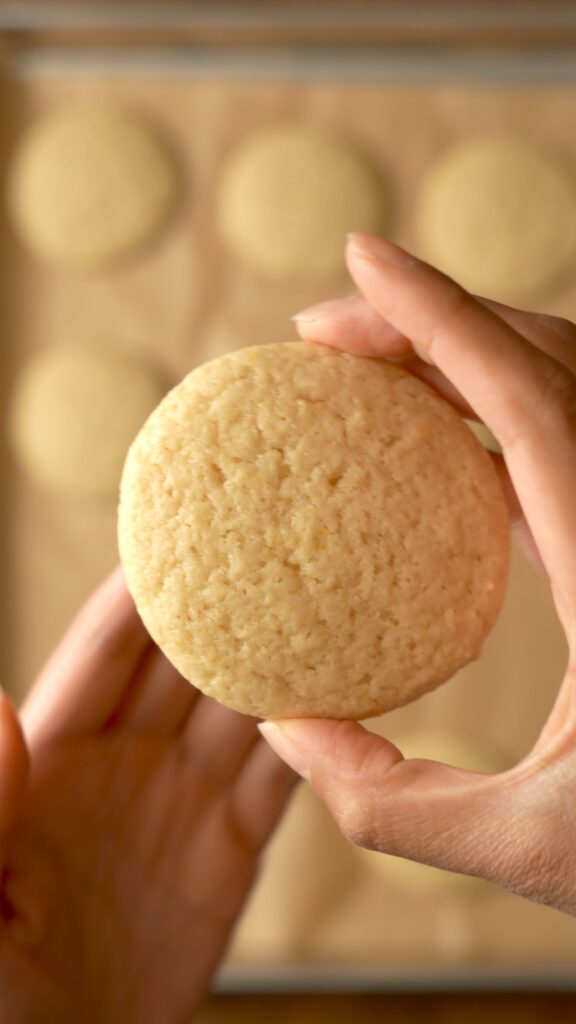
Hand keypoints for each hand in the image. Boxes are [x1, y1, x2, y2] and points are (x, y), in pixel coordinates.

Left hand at [0, 571, 295, 1022]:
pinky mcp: (230, 851)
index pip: (106, 650)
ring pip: (243, 708)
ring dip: (284, 660)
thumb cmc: (0, 991)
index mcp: (56, 754)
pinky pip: (282, 780)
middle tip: (277, 539)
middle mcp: (125, 761)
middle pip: (185, 660)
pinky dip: (319, 739)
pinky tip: (353, 698)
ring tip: (332, 603)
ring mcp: (181, 801)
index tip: (186, 527)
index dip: (141, 590)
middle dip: (226, 602)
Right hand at [259, 231, 575, 914]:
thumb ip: (386, 800)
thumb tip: (283, 730)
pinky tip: (436, 447)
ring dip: (464, 358)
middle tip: (323, 335)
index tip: (359, 259)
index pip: (528, 399)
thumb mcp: (525, 846)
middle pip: (546, 363)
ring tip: (367, 372)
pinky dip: (494, 417)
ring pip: (561, 389)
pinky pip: (562, 445)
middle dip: (431, 322)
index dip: (439, 315)